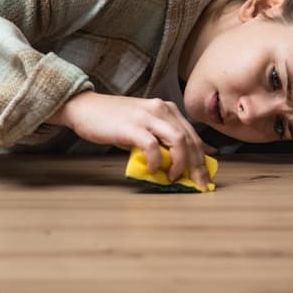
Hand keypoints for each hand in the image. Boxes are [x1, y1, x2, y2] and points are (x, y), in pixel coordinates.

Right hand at [48, 91, 217, 189]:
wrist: (86, 107)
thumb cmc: (114, 121)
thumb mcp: (145, 126)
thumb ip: (163, 139)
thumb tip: (183, 160)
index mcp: (168, 109)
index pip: (193, 136)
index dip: (203, 158)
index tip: (207, 177)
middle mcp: (162, 109)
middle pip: (190, 139)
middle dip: (198, 165)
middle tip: (198, 185)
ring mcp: (147, 116)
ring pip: (178, 140)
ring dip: (180, 163)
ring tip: (174, 177)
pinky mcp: (132, 126)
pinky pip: (152, 145)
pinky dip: (156, 160)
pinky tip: (154, 169)